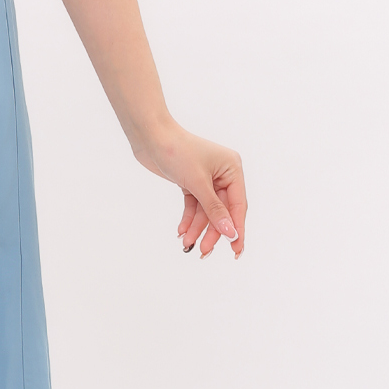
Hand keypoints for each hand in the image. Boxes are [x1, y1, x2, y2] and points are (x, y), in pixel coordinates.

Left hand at [136, 123, 247, 258]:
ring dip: (197, 228)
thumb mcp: (198, 183)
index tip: (236, 250)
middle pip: (221, 211)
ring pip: (206, 210)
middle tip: (203, 251)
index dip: (236, 229)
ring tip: (187, 244)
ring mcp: (207, 179)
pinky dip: (188, 218)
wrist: (150, 137)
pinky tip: (182, 232)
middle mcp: (223, 174)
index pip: (238, 205)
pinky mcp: (191, 182)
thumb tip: (230, 232)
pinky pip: (194, 205)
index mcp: (232, 169)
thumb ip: (214, 210)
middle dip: (212, 231)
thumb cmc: (177, 151)